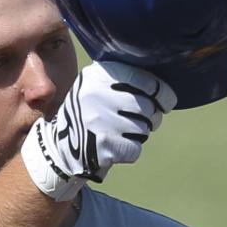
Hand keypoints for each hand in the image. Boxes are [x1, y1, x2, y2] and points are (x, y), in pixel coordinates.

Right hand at [21, 61, 175, 201]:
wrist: (61, 147)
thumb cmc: (90, 114)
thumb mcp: (97, 87)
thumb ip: (125, 81)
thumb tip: (164, 92)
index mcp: (98, 75)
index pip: (145, 81)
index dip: (162, 93)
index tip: (166, 101)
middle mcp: (97, 95)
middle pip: (147, 107)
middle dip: (150, 117)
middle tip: (138, 120)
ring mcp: (100, 121)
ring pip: (144, 129)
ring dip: (139, 134)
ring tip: (119, 132)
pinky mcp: (104, 145)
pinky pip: (135, 149)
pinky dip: (130, 151)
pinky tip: (115, 146)